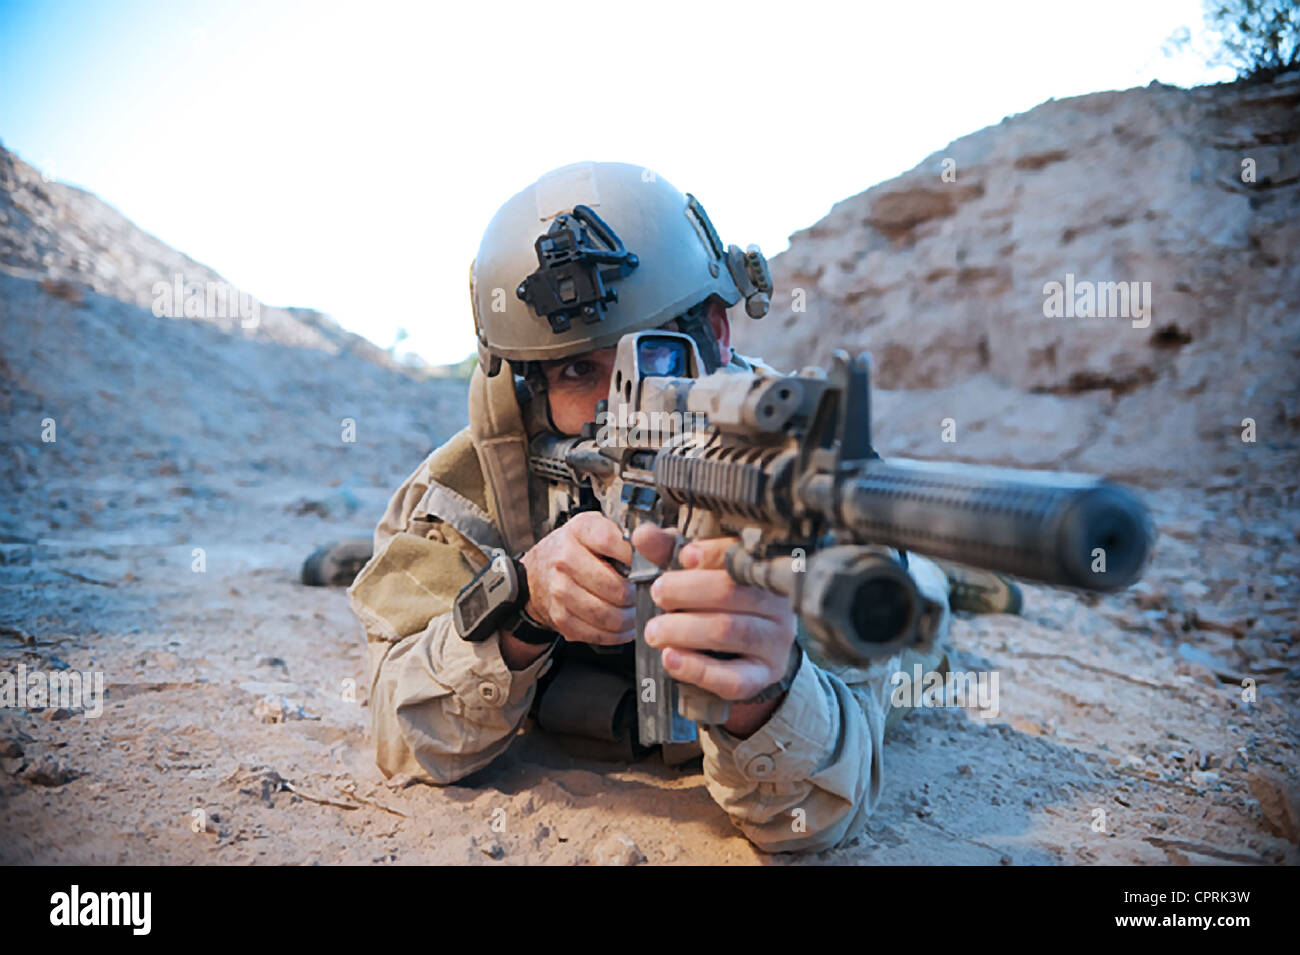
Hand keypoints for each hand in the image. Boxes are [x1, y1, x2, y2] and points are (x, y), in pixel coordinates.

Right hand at [519, 511, 635, 646]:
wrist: (538, 572)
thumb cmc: (578, 549)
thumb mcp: (600, 527)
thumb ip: (631, 534)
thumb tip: (664, 544)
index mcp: (580, 530)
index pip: (611, 542)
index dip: (635, 556)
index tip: (647, 564)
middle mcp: (565, 558)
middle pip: (615, 587)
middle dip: (636, 595)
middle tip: (644, 594)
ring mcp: (559, 590)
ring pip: (608, 615)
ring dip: (629, 618)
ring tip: (634, 611)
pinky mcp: (560, 617)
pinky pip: (597, 634)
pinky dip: (616, 634)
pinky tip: (622, 626)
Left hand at [631, 525, 797, 709]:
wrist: (743, 653)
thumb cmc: (715, 603)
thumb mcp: (694, 572)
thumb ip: (669, 552)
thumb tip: (643, 534)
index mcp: (762, 570)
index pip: (742, 554)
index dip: (713, 553)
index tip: (684, 556)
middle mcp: (776, 604)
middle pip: (732, 592)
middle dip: (687, 592)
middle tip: (657, 594)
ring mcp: (774, 642)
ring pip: (731, 631)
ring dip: (684, 630)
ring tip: (654, 631)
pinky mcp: (763, 676)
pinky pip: (734, 678)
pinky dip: (698, 669)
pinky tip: (671, 658)